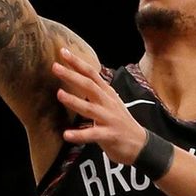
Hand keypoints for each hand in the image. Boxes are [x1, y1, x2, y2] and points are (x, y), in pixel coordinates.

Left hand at [52, 48, 146, 164]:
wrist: (140, 144)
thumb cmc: (120, 122)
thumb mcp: (111, 102)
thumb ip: (97, 91)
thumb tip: (82, 77)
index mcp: (107, 94)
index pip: (92, 74)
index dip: (78, 63)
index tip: (63, 52)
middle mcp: (108, 103)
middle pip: (89, 86)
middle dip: (72, 76)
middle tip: (55, 67)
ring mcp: (109, 119)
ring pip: (90, 108)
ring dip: (74, 101)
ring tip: (59, 94)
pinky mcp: (109, 135)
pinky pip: (92, 135)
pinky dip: (79, 135)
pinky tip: (66, 135)